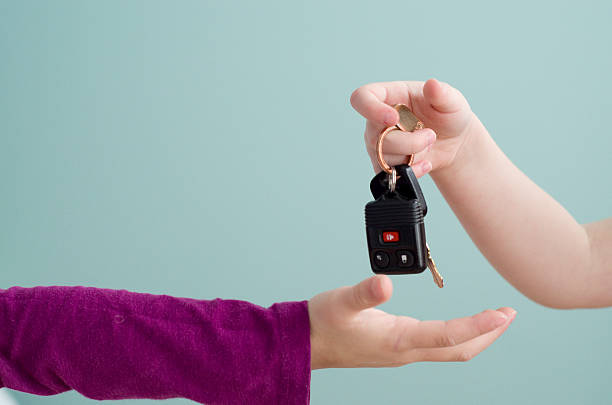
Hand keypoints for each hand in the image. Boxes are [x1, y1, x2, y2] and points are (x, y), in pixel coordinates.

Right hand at [308, 275, 514, 368]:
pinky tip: (455, 325)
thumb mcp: (340, 302)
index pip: (449, 336)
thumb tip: (386, 282)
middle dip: (488, 334)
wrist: (306, 343)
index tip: (504, 314)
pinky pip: (436, 346)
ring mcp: (402, 351)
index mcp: (398, 341)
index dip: (479, 326)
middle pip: (459, 350)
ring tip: (493, 319)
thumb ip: (364, 292)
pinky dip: (456, 335)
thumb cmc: (322, 324)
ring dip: (476, 336)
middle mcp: (405, 351)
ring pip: (450, 350)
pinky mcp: (396, 347)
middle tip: (509, 314)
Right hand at [350, 79, 474, 175]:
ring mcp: (378, 145)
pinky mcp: (384, 166)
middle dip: (409, 142)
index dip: (371, 109)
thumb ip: (442, 93)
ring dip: (414, 155)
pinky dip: (412, 172)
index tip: (393, 119)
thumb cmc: (448, 115)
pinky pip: (389, 176)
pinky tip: (426, 162)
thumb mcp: (452, 101)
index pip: (361, 98)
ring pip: (384, 158)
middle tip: (431, 135)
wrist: (454, 142)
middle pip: (376, 137)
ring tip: (429, 145)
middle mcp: (377, 121)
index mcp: (389, 96)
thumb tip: (432, 84)